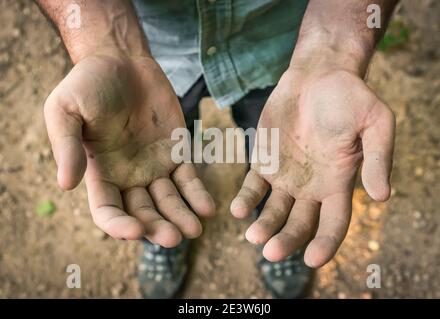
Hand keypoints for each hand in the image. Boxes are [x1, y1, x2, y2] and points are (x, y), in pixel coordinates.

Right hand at [44, 51, 214, 245]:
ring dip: (181, 217)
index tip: (135, 231)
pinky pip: (189, 179)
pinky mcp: (177, 152)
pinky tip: (209, 208)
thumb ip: (67, 146)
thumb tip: (66, 184)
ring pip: (169, 202)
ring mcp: (155, 166)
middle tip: (174, 237)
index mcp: (100, 173)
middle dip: (158, 228)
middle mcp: (128, 176)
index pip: (108, 211)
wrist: (122, 60)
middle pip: (143, 213)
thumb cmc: (88, 84)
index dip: (119, 226)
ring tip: (195, 229)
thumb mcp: (65, 110)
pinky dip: (198, 195)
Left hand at [231, 66, 394, 266]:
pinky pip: (253, 187)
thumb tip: (382, 196)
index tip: (311, 260)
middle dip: (287, 240)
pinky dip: (246, 200)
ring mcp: (286, 176)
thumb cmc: (350, 97)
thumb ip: (378, 157)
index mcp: (339, 183)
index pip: (334, 223)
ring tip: (252, 236)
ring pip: (273, 210)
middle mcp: (311, 186)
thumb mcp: (376, 122)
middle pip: (300, 224)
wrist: (318, 75)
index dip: (325, 244)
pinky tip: (237, 210)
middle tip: (271, 252)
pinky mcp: (265, 161)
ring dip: (263, 225)